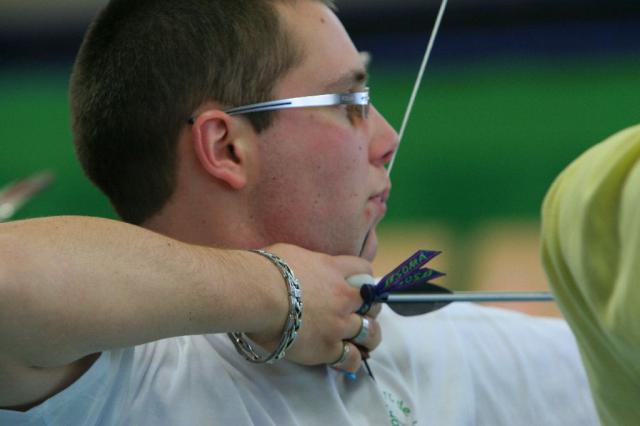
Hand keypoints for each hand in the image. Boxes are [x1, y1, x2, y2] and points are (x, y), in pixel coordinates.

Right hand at [248, 243, 380, 373]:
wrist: (256, 295)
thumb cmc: (266, 270)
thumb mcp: (293, 254)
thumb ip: (308, 265)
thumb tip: (303, 270)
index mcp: (334, 270)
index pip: (364, 269)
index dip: (363, 279)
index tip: (356, 286)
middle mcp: (343, 297)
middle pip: (372, 304)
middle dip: (368, 310)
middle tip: (357, 315)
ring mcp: (338, 324)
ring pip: (370, 332)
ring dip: (367, 336)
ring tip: (360, 341)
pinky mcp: (327, 348)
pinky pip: (351, 357)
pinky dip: (351, 359)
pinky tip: (344, 358)